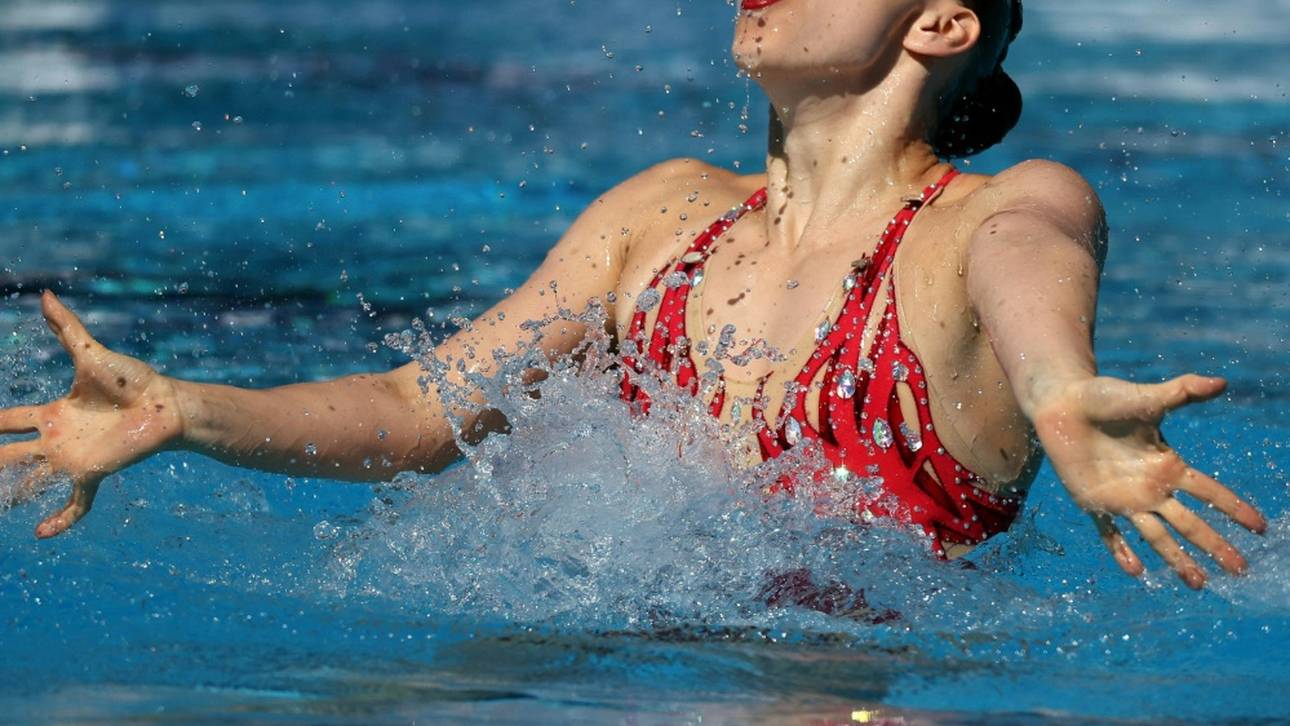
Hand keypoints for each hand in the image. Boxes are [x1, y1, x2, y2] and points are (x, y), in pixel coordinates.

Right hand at [0, 291, 182, 537]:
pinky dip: (61, 519)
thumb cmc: (133, 380)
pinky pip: (75, 502)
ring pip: (31, 481)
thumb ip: (66, 329)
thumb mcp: (90, 354)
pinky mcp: (93, 472)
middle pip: (10, 454)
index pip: (9, 420)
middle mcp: (58, 439)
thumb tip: (46, 296)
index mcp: (54, 413)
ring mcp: (73, 459)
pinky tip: (42, 534)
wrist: (166, 402)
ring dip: (9, 494)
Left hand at [1032, 374, 1266, 588]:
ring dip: (1178, 559)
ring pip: (1156, 536)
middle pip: (1190, 523)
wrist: (1062, 404)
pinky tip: (1136, 571)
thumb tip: (1221, 382)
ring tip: (1199, 584)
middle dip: (1215, 546)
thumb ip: (1183, 392)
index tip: (1260, 528)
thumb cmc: (1104, 398)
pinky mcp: (1093, 502)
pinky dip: (1120, 550)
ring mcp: (1122, 498)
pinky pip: (1109, 532)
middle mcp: (1150, 487)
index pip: (1209, 492)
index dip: (1234, 508)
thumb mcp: (1147, 398)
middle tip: (1241, 570)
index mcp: (1167, 465)